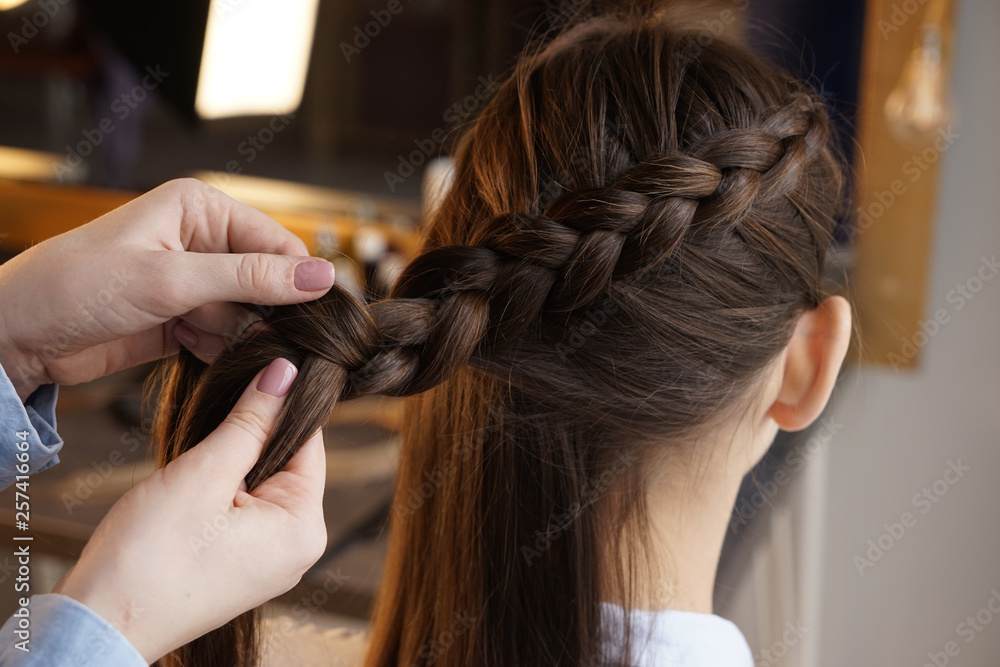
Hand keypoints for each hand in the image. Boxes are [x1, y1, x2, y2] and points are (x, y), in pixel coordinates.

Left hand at [0, 178, 334, 399]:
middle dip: (263, 312)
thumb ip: (250, 278)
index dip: (297, 281)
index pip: (277, 243)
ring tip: (199, 336)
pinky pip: (226, 336)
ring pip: (249, 313)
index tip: (313, 319)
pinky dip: (219, 349)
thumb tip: (322, 277)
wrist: (16, 335)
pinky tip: (193, 349)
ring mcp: (193, 282)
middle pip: (268, 281)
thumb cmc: (76, 286)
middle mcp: (202, 240)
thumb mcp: (170, 279)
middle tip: (252, 335)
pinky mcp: (184, 318)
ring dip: (238, 334)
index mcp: (201, 208)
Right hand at [53, 358, 326, 662]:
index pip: (310, 441)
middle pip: (287, 461)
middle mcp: (297, 548)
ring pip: (260, 482)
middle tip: (209, 424)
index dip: (281, 402)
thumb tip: (286, 373)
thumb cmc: (148, 559)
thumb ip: (250, 421)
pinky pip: (243, 509)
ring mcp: (270, 560)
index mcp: (304, 528)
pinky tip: (189, 493)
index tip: (256, 369)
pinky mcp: (242, 565)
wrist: (99, 625)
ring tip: (194, 468)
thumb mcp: (203, 475)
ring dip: (229, 463)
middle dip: (249, 437)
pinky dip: (220, 490)